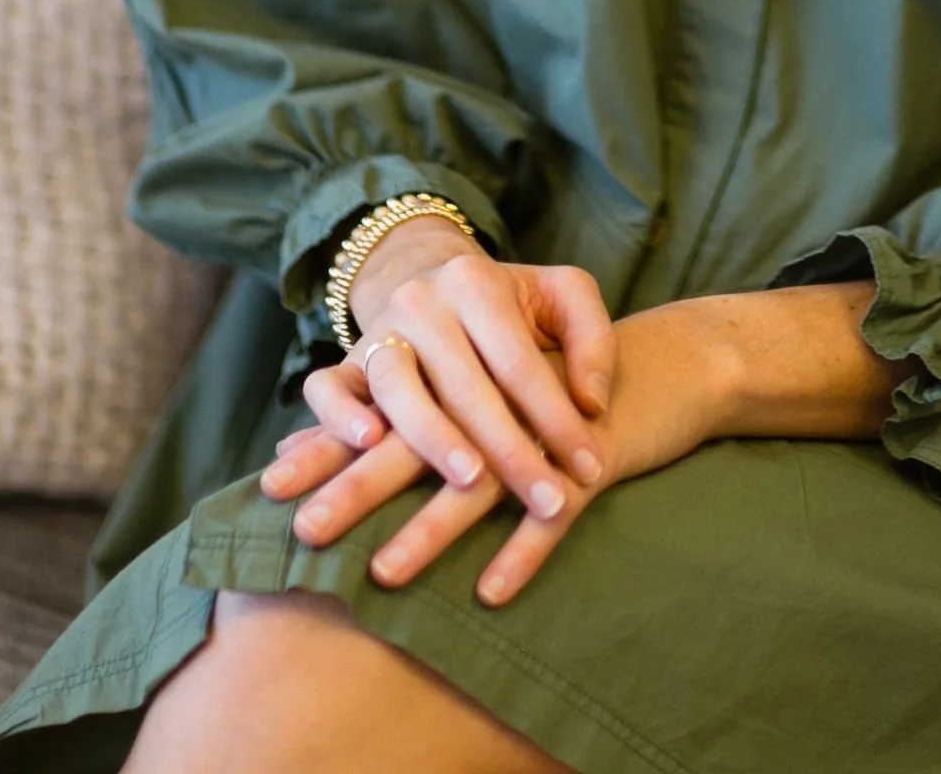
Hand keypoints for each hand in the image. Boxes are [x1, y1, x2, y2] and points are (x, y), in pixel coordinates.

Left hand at [262, 297, 738, 605]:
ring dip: (433, 527)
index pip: (389, 397)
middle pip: (419, 433)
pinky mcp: (594, 452)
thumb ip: (386, 392)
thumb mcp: (480, 368)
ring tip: (387, 570)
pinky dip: (524, 550)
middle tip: (307, 530)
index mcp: (467, 348)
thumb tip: (291, 436)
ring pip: (480, 477)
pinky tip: (490, 592)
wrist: (664, 363)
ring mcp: (547, 417)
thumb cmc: (554, 371)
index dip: (335, 437)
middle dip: (360, 484)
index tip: (276, 475)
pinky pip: (555, 510)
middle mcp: (500, 376)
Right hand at [268, 238, 617, 542]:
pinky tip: (367, 446)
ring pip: (398, 387)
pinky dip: (338, 416)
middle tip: (548, 499)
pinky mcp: (345, 364)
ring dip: (433, 438)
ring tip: (469, 480)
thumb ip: (592, 339)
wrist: (432, 284)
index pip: (520, 361)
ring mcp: (378, 332)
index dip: (557, 417)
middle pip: (466, 384)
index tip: (590, 468)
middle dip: (511, 449)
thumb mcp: (562, 297)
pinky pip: (325, 388)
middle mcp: (422, 303)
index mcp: (476, 283)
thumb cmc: (512, 307)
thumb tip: (591, 404)